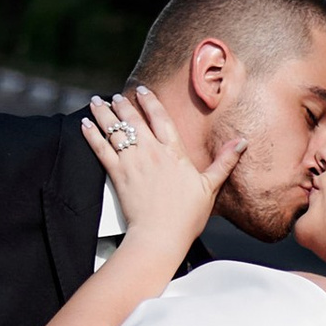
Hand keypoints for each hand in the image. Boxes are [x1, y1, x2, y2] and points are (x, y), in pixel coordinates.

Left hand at [83, 82, 227, 263]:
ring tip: (96, 102)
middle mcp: (152, 152)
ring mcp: (133, 162)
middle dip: (123, 104)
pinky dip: (91, 135)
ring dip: (104, 114)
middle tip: (115, 94)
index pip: (161, 118)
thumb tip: (241, 142)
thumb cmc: (186, 215)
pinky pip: (101, 149)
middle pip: (134, 119)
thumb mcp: (210, 186)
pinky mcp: (117, 174)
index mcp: (174, 152)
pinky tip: (84, 125)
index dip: (150, 102)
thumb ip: (224, 161)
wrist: (160, 235)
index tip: (142, 90)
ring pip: (115, 130)